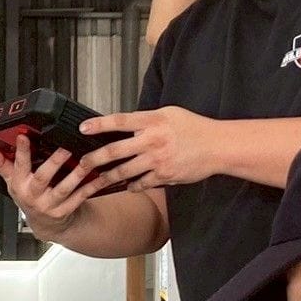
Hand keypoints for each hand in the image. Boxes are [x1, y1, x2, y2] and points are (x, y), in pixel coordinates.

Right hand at [0, 134, 105, 239]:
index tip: (23, 136)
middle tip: (64, 147)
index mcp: (20, 185)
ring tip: (85, 159)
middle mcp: (34, 196)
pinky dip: (91, 185)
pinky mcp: (67, 210)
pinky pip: (81, 196)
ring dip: (76, 174)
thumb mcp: (13, 182)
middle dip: (54, 162)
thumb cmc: (31, 199)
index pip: (18, 166)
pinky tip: (100, 174)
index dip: (20, 152)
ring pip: (65, 188)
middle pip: (43, 178)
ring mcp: (51, 204)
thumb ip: (2, 164)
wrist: (47, 225)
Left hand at [79, 106, 223, 189]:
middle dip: (94, 159)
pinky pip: (140, 183)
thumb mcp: (169, 114)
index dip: (99, 124)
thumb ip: (146, 121)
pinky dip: (132, 185)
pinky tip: (127, 185)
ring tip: (98, 179)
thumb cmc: (194, 128)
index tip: (83, 128)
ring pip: (124, 171)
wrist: (218, 146)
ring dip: (108, 177)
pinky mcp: (164, 175)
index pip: (119, 121)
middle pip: (115, 151)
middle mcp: (153, 140)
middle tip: (82, 163)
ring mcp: (157, 160)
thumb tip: (124, 127)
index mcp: (153, 121)